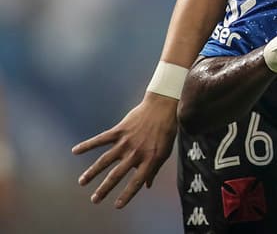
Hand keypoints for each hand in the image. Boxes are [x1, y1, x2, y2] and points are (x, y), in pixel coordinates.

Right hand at [72, 92, 177, 207]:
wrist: (163, 106)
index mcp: (150, 159)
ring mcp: (127, 141)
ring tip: (82, 182)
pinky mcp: (120, 130)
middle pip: (117, 174)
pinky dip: (87, 144)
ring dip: (92, 172)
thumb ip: (154, 169)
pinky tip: (74, 150)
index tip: (117, 206)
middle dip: (104, 189)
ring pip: (105, 160)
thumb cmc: (166, 131)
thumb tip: (146, 186)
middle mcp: (136, 152)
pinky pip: (101, 139)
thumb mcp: (165, 152)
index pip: (136, 182)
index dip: (127, 195)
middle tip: (94, 200)